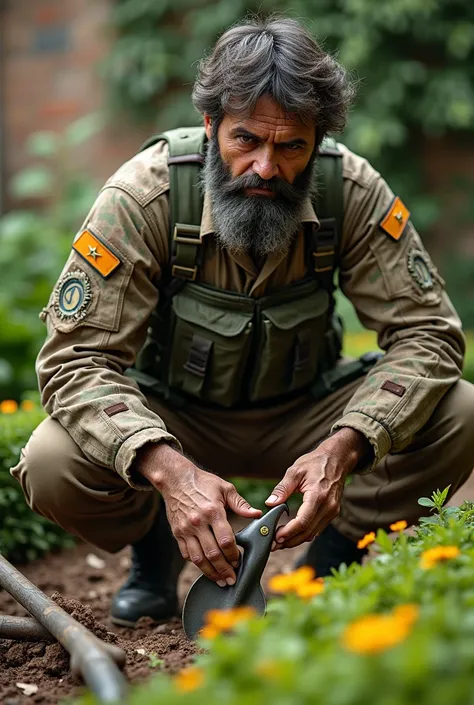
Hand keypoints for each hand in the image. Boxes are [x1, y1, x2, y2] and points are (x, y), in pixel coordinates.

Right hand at [135, 443, 261, 584]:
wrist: (176, 479)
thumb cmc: (203, 482)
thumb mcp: (225, 488)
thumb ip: (241, 504)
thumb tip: (257, 514)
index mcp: (213, 512)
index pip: (226, 540)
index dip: (234, 555)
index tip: (239, 561)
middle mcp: (198, 523)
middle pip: (213, 554)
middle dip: (224, 570)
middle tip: (232, 579)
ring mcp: (186, 530)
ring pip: (198, 558)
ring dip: (210, 572)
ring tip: (219, 580)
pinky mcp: (177, 533)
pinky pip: (186, 554)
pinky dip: (196, 564)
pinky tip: (205, 568)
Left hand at [265, 428, 370, 549]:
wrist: (337, 459)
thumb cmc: (315, 463)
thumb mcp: (295, 471)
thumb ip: (282, 489)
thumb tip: (269, 503)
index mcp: (318, 495)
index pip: (303, 521)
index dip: (289, 532)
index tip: (276, 537)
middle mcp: (328, 507)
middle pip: (307, 532)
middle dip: (290, 541)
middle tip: (274, 544)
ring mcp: (332, 511)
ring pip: (313, 533)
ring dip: (296, 540)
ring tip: (280, 541)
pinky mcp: (332, 513)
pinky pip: (317, 528)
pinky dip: (304, 533)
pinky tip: (292, 533)